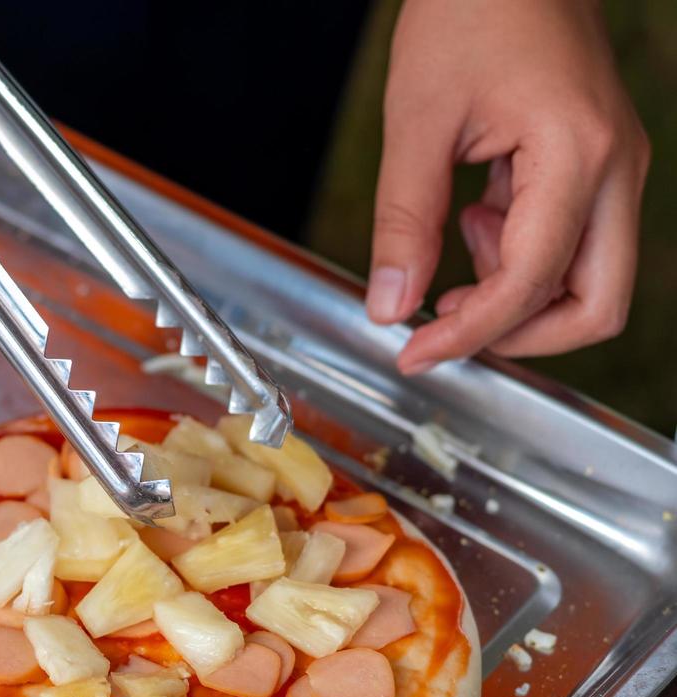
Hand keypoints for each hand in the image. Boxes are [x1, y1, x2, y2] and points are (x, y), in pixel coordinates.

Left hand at [365, 0, 648, 373]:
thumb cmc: (469, 13)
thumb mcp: (417, 122)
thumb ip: (405, 221)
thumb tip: (390, 306)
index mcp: (578, 156)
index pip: (529, 285)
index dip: (469, 335)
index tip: (414, 353)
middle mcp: (616, 168)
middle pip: (597, 306)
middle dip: (519, 334)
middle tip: (446, 324)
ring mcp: (616, 167)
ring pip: (589, 281)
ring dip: (519, 290)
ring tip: (458, 236)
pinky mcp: (599, 165)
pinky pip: (574, 243)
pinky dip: (522, 254)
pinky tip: (476, 213)